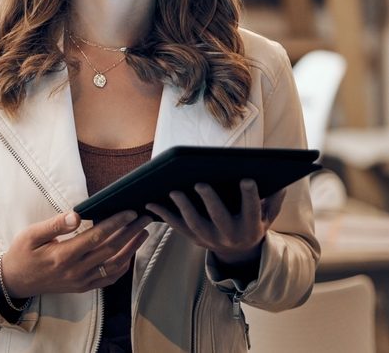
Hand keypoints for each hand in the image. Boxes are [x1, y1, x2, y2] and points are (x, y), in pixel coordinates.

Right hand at [0, 210, 151, 298]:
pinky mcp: (83, 286)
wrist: (15, 281)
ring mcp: (81, 281)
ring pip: (114, 265)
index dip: (116, 224)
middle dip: (130, 233)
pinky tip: (129, 254)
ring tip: (142, 233)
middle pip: (111, 250)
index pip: (97, 237)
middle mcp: (76, 270)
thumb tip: (76, 215)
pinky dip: (123, 266)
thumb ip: (55, 225)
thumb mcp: (31, 234)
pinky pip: (108, 278)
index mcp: (63, 255)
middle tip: (145, 218)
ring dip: (131, 249)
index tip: (130, 212)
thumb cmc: (22, 253)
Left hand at [146, 179, 285, 265]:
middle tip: (200, 183)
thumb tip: (281, 181)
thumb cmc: (253, 224)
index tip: (247, 179)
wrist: (239, 253)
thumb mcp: (267, 216)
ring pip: (195, 224)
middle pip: (219, 218)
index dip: (250, 196)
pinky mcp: (194, 239)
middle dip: (210, 201)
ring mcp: (210, 239)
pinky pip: (177, 227)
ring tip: (174, 190)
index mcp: (250, 227)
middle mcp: (230, 236)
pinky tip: (150, 203)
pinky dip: (164, 215)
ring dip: (183, 208)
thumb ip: (273, 200)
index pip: (252, 210)